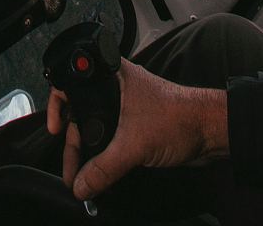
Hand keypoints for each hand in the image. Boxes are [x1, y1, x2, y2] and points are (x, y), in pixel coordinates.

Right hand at [46, 58, 227, 200]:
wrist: (209, 131)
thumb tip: (81, 186)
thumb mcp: (134, 145)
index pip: (74, 83)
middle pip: (82, 112)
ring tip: (81, 178)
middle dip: (74, 142)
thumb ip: (103, 169)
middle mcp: (117, 87)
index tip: (53, 128)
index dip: (58, 104)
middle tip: (71, 170)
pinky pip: (110, 139)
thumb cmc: (179, 117)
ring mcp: (126, 106)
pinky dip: (102, 155)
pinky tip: (98, 173)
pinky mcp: (135, 125)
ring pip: (96, 128)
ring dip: (88, 153)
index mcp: (113, 77)